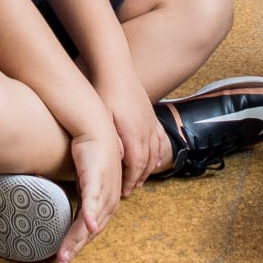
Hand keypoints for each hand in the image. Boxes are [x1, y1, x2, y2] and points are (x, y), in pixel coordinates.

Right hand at [57, 127, 123, 261]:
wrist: (93, 122)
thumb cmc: (89, 148)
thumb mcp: (87, 175)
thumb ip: (82, 190)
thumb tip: (68, 199)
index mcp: (109, 194)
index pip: (97, 224)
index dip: (82, 240)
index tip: (68, 253)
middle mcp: (111, 192)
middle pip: (94, 227)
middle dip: (77, 245)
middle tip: (62, 260)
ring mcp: (105, 185)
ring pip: (92, 218)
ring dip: (77, 237)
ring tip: (63, 254)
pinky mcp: (96, 175)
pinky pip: (93, 198)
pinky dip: (91, 214)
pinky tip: (89, 226)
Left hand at [99, 79, 170, 196]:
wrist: (116, 71)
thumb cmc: (105, 94)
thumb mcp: (102, 116)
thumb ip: (112, 138)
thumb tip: (121, 158)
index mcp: (134, 132)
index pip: (136, 164)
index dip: (131, 180)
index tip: (124, 192)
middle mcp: (146, 129)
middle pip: (147, 161)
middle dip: (138, 178)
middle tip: (129, 190)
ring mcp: (150, 122)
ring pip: (155, 151)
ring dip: (148, 168)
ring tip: (140, 179)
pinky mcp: (151, 115)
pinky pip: (160, 138)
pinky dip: (159, 152)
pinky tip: (156, 158)